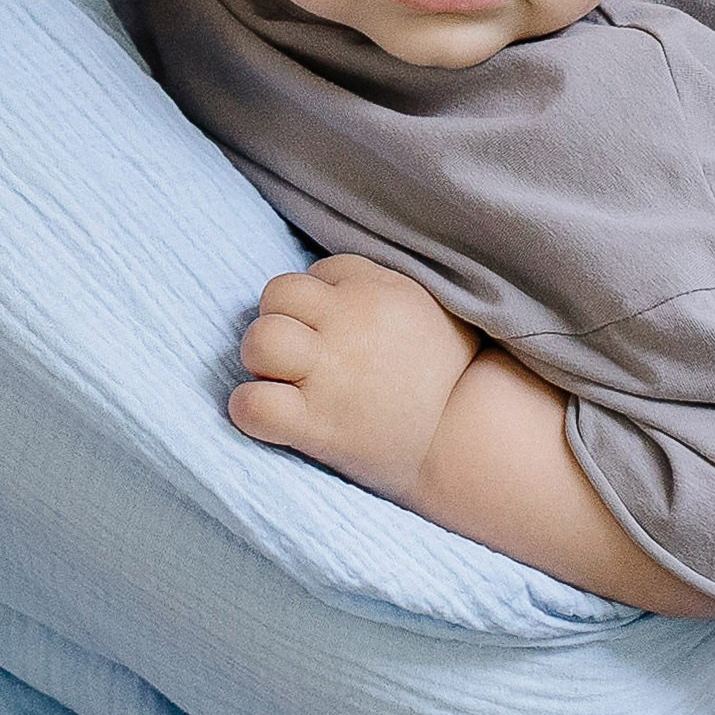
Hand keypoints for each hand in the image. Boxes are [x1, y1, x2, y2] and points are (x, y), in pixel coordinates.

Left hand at [232, 256, 479, 500]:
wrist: (466, 440)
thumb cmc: (448, 374)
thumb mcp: (424, 305)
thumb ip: (373, 286)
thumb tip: (322, 283)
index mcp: (376, 290)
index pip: (316, 273)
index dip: (317, 302)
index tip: (336, 332)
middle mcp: (349, 324)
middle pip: (277, 295)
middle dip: (280, 322)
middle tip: (301, 356)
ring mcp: (330, 375)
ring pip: (259, 340)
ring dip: (261, 360)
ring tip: (283, 380)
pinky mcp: (317, 424)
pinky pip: (252, 404)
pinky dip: (248, 409)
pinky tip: (269, 415)